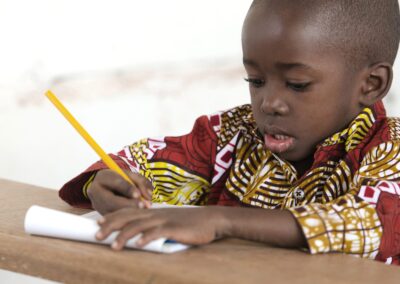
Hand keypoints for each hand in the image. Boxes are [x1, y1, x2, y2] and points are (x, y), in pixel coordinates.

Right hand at [87, 169, 152, 214]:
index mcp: (103, 178)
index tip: (138, 194)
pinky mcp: (102, 215)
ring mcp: (98, 206)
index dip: (128, 189)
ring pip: (113, 213)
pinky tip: (137, 217)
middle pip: (112, 201)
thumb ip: (141, 183)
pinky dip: (127, 219)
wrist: (107, 186)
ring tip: (142, 211)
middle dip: (129, 205)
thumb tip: (148, 197)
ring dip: (129, 213)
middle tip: (143, 206)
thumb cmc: (121, 179)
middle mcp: (96, 193)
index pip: (116, 183)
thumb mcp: (131, 176)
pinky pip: (114, 219)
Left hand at [95, 207, 228, 249]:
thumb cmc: (190, 222)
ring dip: (124, 235)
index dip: (112, 217)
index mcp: (153, 212)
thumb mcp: (169, 221)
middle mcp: (155, 213)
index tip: (98, 224)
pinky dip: (146, 238)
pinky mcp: (174, 228)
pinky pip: (157, 232)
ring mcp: (164, 220)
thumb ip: (155, 225)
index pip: (128, 212)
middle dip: (111, 226)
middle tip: (97, 235)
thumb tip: (141, 235)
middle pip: (128, 217)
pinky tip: (138, 245)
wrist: (211, 219)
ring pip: (139, 225)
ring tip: (113, 246)